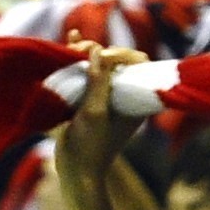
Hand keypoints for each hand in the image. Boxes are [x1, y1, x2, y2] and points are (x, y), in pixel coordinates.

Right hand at [51, 46, 130, 209]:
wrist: (76, 170)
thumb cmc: (91, 145)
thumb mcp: (95, 112)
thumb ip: (98, 81)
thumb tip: (98, 49)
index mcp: (136, 100)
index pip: (139, 64)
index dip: (123, 54)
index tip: (103, 55)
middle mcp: (123, 96)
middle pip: (118, 61)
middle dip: (100, 50)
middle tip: (81, 49)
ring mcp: (105, 96)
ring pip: (100, 64)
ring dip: (87, 51)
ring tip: (73, 45)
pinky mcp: (88, 99)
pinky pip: (86, 73)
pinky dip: (78, 58)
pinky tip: (71, 39)